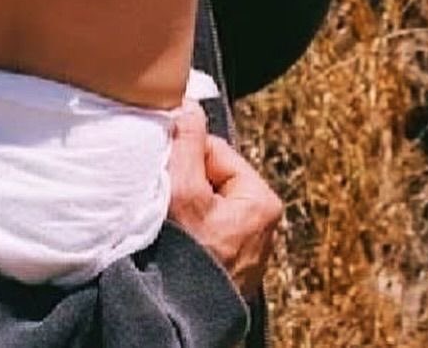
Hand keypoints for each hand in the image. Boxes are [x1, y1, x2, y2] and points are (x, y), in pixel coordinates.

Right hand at [166, 101, 281, 297]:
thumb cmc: (183, 261)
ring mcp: (245, 250)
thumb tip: (187, 103)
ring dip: (180, 210)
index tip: (164, 176)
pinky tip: (172, 246)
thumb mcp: (182, 189)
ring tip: (167, 228)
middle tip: (164, 206)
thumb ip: (185, 140)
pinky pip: (202, 232)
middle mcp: (262, 226)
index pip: (213, 150)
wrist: (171, 325)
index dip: (182, 159)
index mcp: (262, 201)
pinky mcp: (227, 268)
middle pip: (207, 177)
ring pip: (202, 205)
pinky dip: (184, 234)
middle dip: (181, 186)